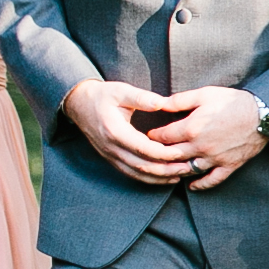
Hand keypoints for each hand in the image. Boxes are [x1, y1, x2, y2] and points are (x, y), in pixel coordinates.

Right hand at [61, 79, 197, 184]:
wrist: (78, 104)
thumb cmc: (102, 96)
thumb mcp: (120, 90)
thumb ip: (141, 97)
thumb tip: (162, 103)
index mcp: (115, 131)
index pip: (143, 148)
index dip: (164, 153)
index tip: (183, 152)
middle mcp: (112, 147)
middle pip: (142, 166)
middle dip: (167, 169)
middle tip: (190, 167)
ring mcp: (110, 155)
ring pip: (138, 174)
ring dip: (161, 177)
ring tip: (183, 174)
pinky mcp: (112, 159)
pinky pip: (132, 174)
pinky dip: (150, 179)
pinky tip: (167, 177)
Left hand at [150, 86, 267, 189]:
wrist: (263, 114)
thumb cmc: (233, 102)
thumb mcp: (205, 94)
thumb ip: (180, 100)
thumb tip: (159, 103)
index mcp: (192, 128)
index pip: (163, 137)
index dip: (153, 136)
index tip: (150, 135)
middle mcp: (200, 146)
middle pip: (171, 156)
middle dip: (159, 154)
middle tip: (153, 153)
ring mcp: (215, 158)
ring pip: (188, 170)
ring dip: (176, 170)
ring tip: (168, 167)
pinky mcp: (229, 165)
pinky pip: (212, 180)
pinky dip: (200, 185)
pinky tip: (191, 185)